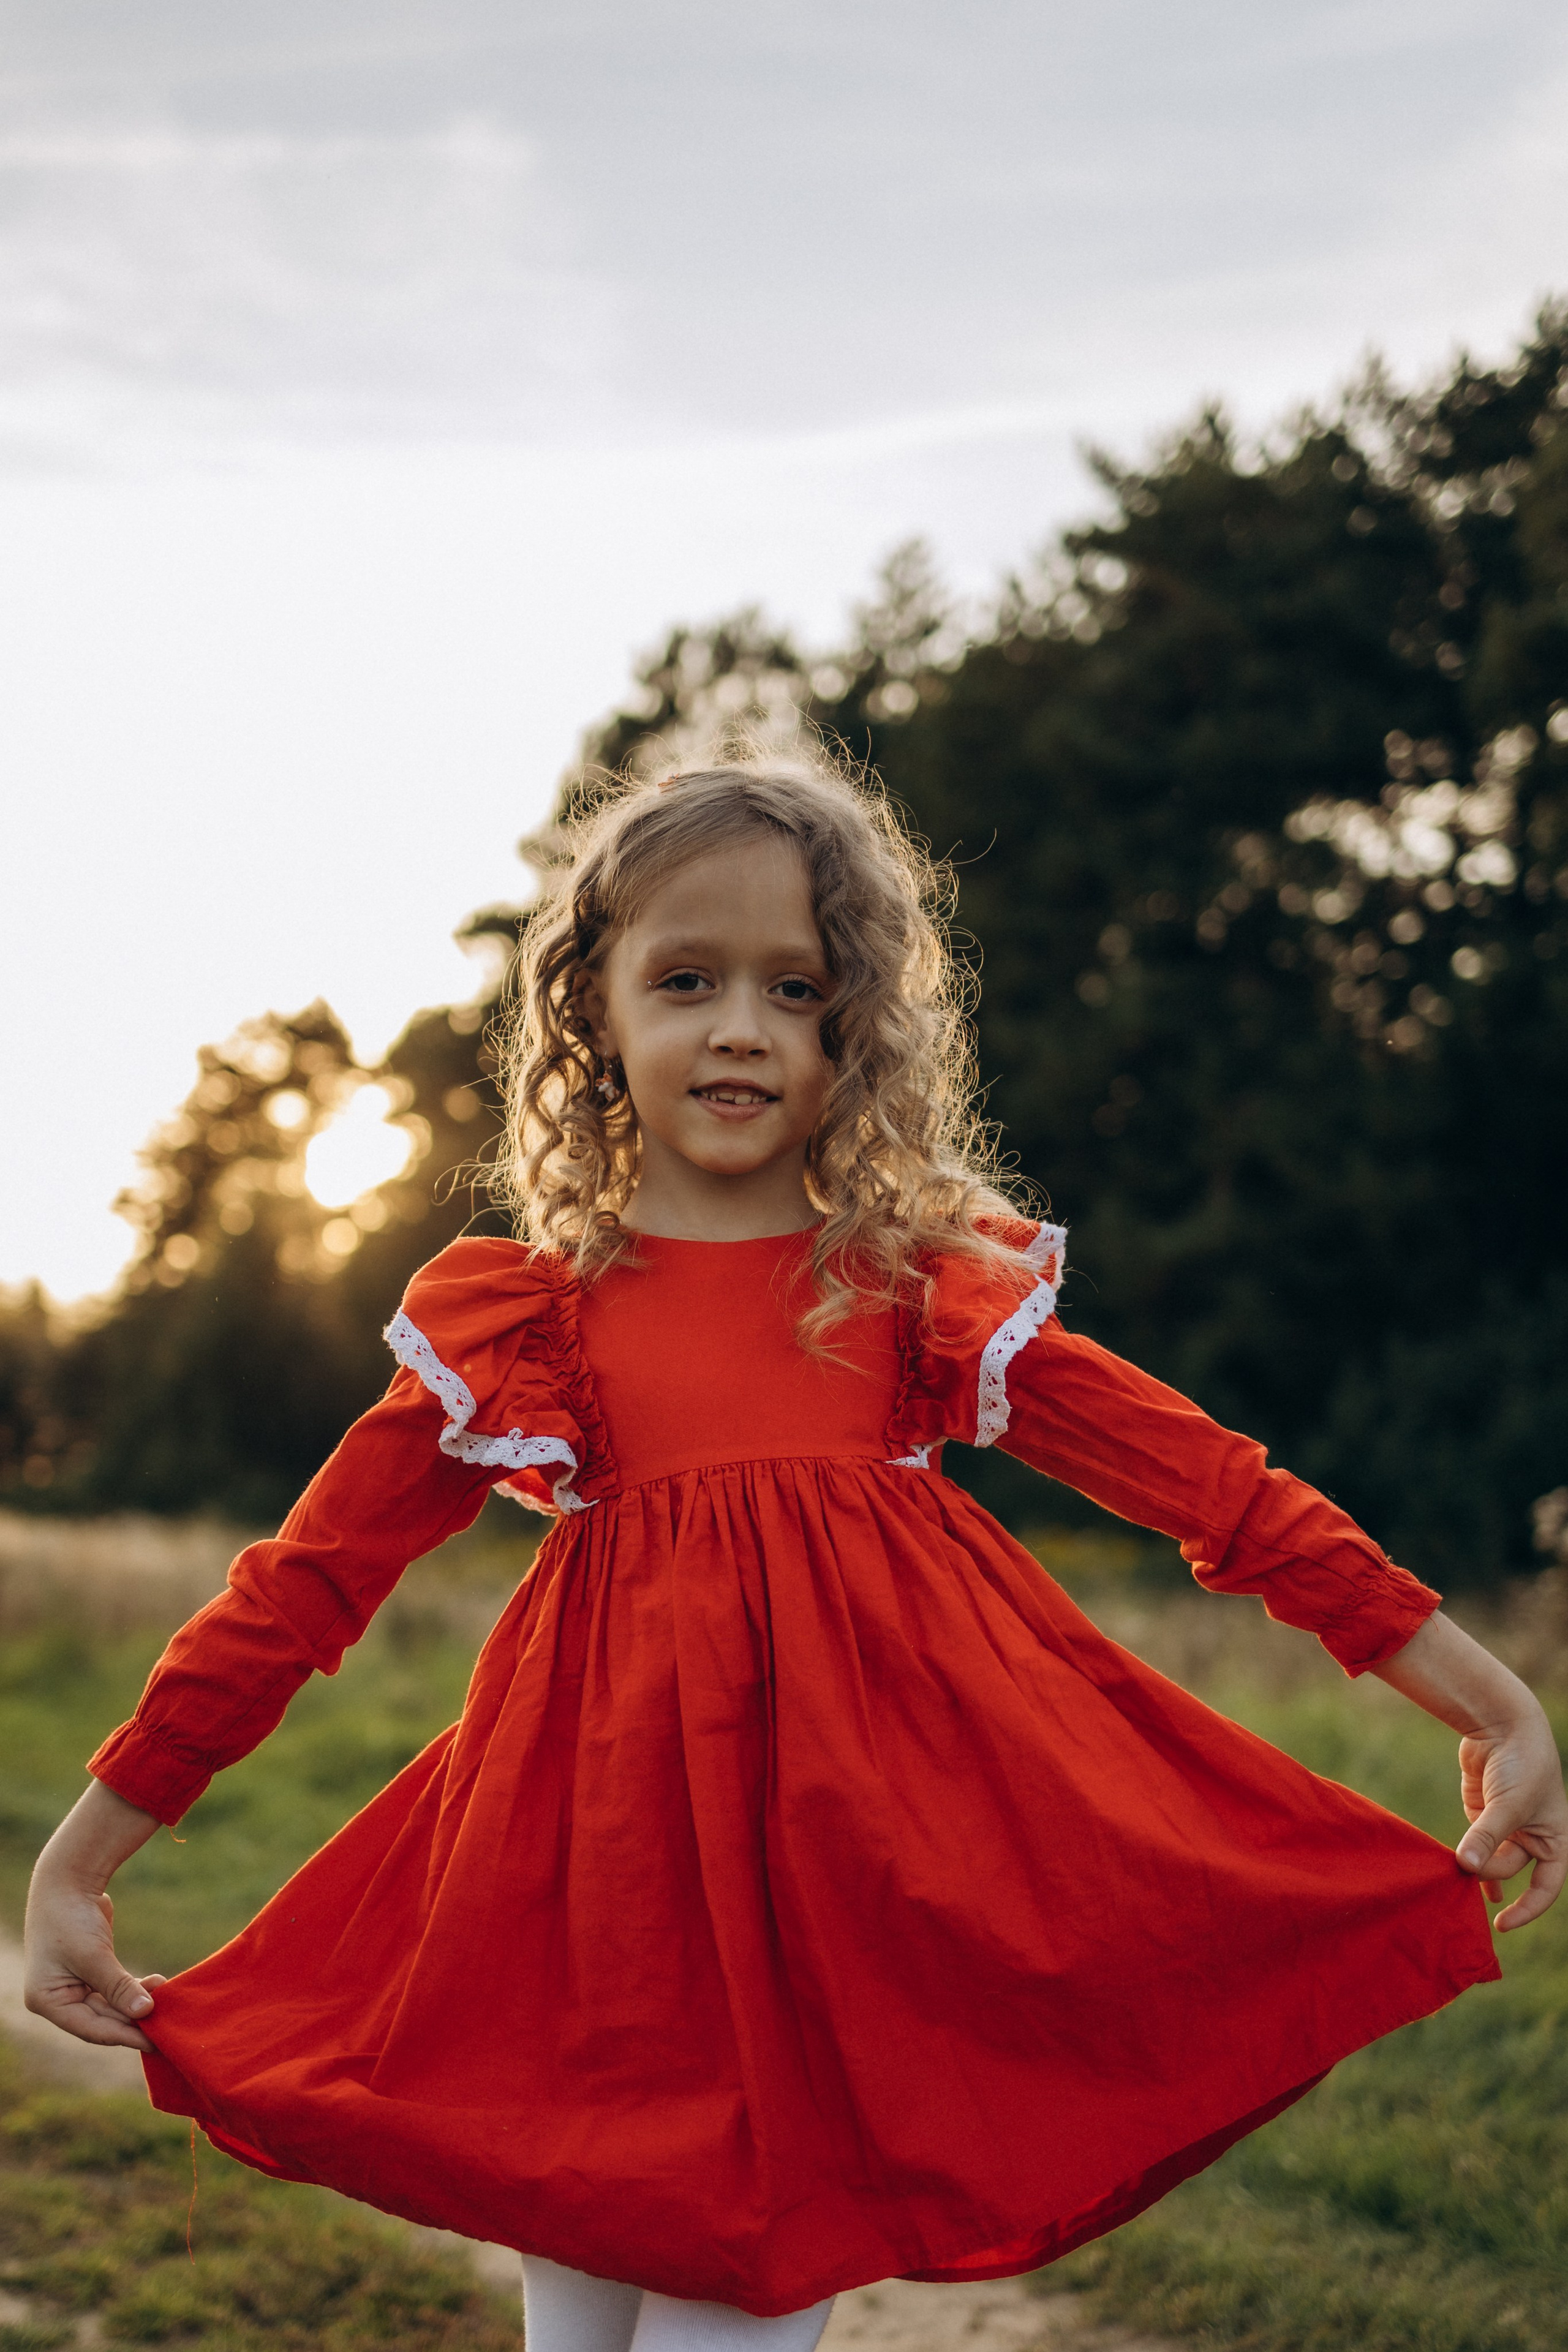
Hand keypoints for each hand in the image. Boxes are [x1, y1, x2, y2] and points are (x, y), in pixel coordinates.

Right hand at [24, 1781, 164, 2047]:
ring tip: (168, 1999)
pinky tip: (157, 1984)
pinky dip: (134, 1989)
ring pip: (111, 2007)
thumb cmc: (71, 1918)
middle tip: (168, 2026)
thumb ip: (118, 1988)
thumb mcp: (94, 1956)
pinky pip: (114, 1991)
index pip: (91, 2029)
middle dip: (134, 2021)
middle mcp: (58, 1999)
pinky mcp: (89, 1973)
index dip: (124, 2035)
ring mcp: (73, 1986)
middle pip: (102, 2020)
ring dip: (138, 2004)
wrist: (67, 1880)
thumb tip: (145, 2013)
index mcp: (48, 2001)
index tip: (155, 2041)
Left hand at [1455, 1715, 1567, 1931]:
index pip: (1547, 1886)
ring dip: (1478, 1870)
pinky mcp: (1482, 1811)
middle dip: (1492, 1875)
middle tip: (1467, 1874)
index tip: (1503, 1924)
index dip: (1528, 1908)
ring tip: (1458, 1884)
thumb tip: (1466, 1868)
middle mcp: (1533, 1834)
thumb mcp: (1508, 1805)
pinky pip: (1476, 1842)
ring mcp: (1507, 1823)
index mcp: (1554, 1838)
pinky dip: (1468, 1857)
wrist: (1504, 1722)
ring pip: (1492, 1858)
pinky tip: (1459, 1872)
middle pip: (1512, 1869)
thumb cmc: (1521, 1764)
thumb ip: (1486, 1837)